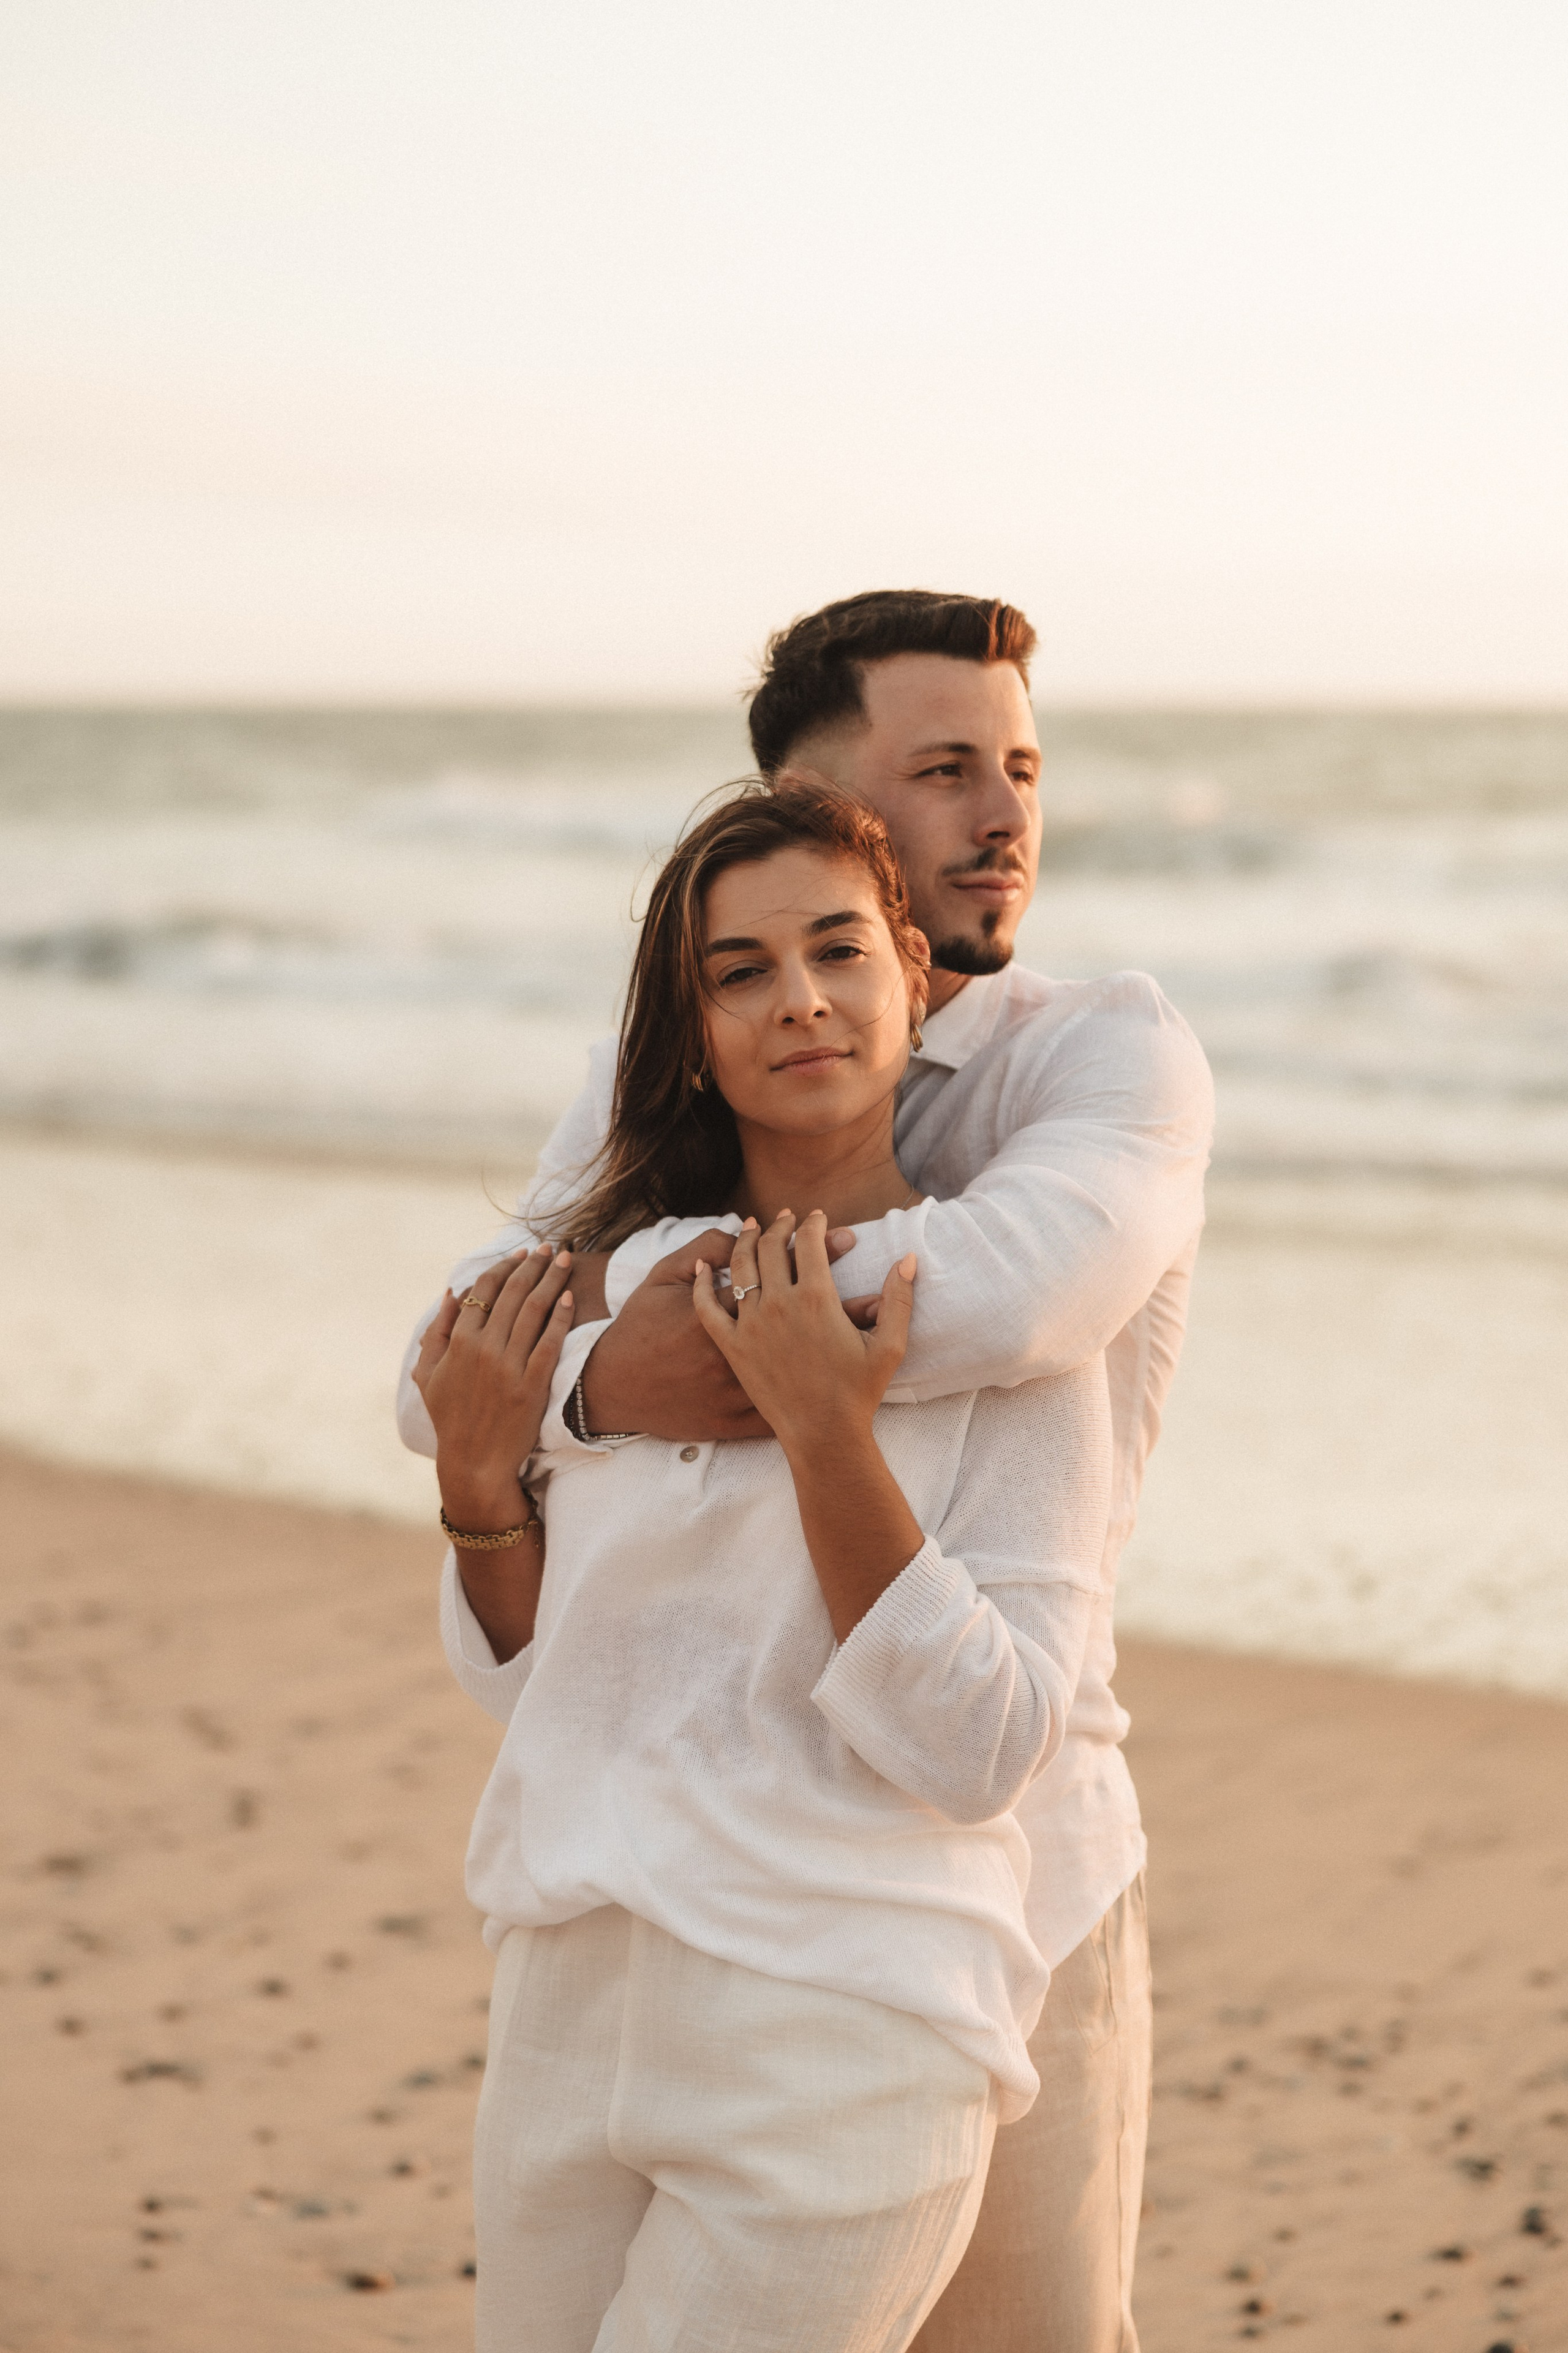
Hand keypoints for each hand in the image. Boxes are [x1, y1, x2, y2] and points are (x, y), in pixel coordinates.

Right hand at [413, 1246, 573, 1526]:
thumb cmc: (450, 1419)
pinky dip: (561, 1316)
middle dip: (533, 1264)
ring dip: (552, 1279)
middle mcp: (483, 1348)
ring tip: (566, 1260)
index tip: (519, 1255)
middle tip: (549, 1247)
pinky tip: (570, 1297)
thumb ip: (437, 1332)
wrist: (474, 1463)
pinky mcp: (532, 1384)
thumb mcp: (428, 1375)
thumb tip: (452, 1292)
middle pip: (514, 1293)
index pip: (484, 1291)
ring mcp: (509, 1366)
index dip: (503, 1267)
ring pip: (535, 1310)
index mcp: (458, 1342)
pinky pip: (550, 1341)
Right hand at [579, 1222, 859, 1441]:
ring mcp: (743, 1385)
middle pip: (805, 1308)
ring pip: (807, 1359)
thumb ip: (701, 1247)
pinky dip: (818, 1390)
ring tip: (874, 1314)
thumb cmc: (638, 1327)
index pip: (782, 1265)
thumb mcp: (661, 1277)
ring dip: (845, 1335)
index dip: (813, 1243)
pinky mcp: (737, 1418)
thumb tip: (739, 1229)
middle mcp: (742, 1346)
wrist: (615, 1388)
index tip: (837, 1231)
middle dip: (842, 1290)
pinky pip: (790, 1402)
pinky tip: (845, 1374)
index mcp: (728, 1307)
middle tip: (867, 1269)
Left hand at [691, 1211, 915, 1460]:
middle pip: (771, 1246)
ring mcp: (751, 1325)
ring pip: (740, 1267)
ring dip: (744, 1240)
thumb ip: (899, 1298)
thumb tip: (909, 1259)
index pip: (809, 1241)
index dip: (812, 1222)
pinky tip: (701, 1267)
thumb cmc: (859, 1392)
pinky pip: (706, 1307)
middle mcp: (780, 1305)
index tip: (815, 1216)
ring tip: (749, 1228)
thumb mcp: (889, 1345)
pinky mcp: (731, 1347)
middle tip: (782, 1217)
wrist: (823, 1433)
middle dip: (778, 1225)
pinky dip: (701, 1283)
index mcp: (818, 1298)